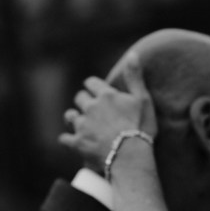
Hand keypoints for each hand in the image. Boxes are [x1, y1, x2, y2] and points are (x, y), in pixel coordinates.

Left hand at [59, 51, 156, 171]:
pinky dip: (67, 139)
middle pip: (80, 98)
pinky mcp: (77, 143)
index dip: (93, 86)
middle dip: (84, 102)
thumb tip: (132, 54)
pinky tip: (72, 141)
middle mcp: (90, 107)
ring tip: (81, 124)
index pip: (91, 83)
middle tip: (91, 110)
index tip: (96, 91)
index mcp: (106, 96)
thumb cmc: (140, 128)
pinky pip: (65, 138)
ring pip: (70, 116)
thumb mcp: (143, 100)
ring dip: (74, 118)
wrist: (130, 156)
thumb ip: (135, 77)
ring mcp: (82, 125)